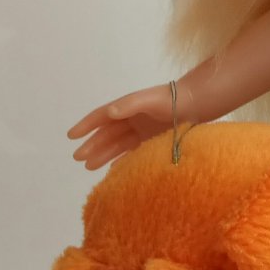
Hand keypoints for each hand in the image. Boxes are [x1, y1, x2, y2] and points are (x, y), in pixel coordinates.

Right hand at [67, 83, 193, 170]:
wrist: (198, 104)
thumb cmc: (173, 99)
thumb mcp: (149, 100)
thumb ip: (129, 105)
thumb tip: (109, 112)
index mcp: (127, 107)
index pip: (101, 116)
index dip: (86, 125)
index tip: (71, 136)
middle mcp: (131, 118)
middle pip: (107, 133)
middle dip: (92, 145)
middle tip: (78, 158)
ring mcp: (142, 130)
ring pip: (117, 144)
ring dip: (103, 154)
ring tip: (89, 167)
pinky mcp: (153, 140)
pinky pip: (133, 151)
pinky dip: (122, 160)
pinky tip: (113, 169)